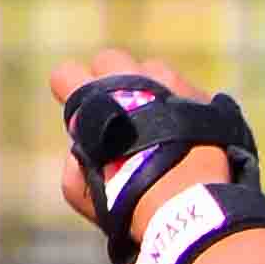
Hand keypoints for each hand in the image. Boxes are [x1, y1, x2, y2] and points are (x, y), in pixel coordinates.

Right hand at [49, 45, 214, 241]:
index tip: (81, 108)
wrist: (186, 203)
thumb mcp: (83, 191)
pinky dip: (181, 104)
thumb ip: (76, 163)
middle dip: (111, 80)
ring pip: (152, 69)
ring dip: (150, 87)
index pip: (65, 73)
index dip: (69, 89)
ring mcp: (168, 81)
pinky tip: (185, 130)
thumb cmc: (128, 197)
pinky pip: (184, 89)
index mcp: (94, 98)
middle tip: (120, 108)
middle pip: (110, 60)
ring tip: (158, 121)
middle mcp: (131, 78)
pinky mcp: (199, 94)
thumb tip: (83, 150)